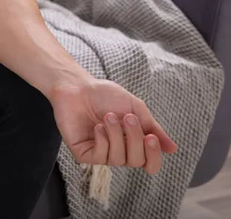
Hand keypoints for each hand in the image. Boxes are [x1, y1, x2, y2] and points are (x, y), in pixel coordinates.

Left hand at [51, 79, 177, 173]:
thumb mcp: (135, 108)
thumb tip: (172, 149)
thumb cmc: (105, 95)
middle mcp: (118, 150)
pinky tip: (97, 127)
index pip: (149, 162)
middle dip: (134, 138)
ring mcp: (100, 153)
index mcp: (132, 142)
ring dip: (116, 135)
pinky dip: (102, 141)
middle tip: (127, 117)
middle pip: (136, 161)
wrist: (77, 87)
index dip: (153, 156)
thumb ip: (152, 127)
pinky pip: (100, 157)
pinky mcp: (83, 153)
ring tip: (108, 116)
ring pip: (118, 159)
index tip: (151, 137)